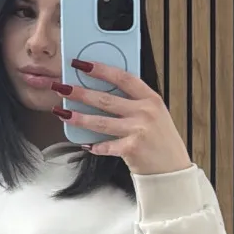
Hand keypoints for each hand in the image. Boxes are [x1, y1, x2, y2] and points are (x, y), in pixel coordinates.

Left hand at [47, 60, 193, 173]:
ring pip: (101, 122)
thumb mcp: (154, 114)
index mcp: (151, 98)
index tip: (82, 64)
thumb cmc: (161, 140)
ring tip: (62, 113)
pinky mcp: (132, 149)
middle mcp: (145, 112)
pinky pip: (106, 146)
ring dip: (79, 118)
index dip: (100, 69)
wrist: (172, 169)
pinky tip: (84, 143)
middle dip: (80, 93)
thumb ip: (134, 102)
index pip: (122, 77)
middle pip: (106, 99)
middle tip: (62, 88)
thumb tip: (102, 92)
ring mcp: (138, 130)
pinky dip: (94, 145)